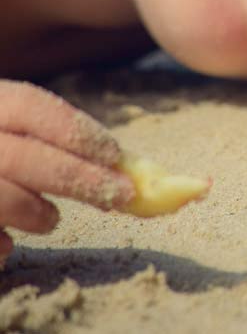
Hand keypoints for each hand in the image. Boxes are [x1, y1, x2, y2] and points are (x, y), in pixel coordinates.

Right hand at [0, 80, 134, 267]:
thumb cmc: (3, 149)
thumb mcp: (18, 133)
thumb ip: (59, 144)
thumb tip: (129, 170)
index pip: (29, 104)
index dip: (75, 129)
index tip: (115, 155)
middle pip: (23, 156)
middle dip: (78, 178)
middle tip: (121, 196)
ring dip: (34, 212)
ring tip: (50, 219)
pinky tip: (7, 246)